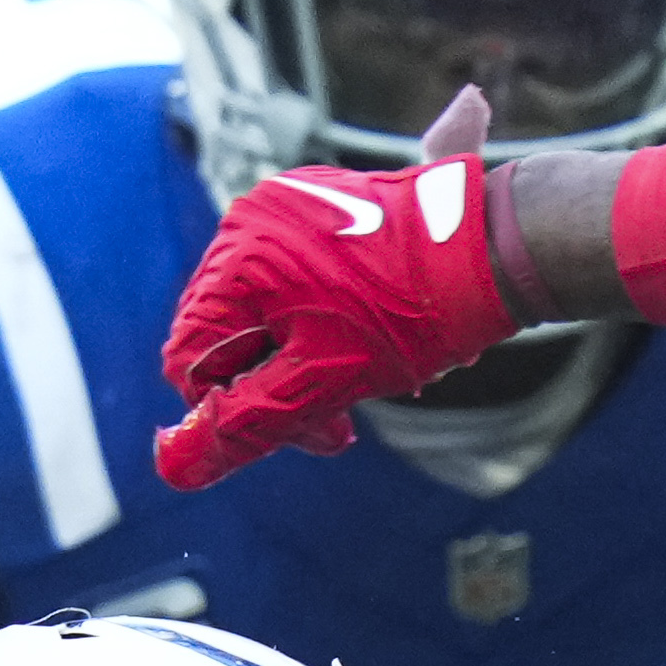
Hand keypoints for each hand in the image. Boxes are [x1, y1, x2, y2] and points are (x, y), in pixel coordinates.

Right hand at [156, 87, 518, 486]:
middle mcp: (248, 224)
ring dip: (299, 355)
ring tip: (363, 377)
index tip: (296, 430)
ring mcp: (285, 205)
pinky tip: (368, 336)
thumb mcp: (322, 383)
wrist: (492, 244)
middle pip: (225, 332)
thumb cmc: (409, 317)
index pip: (188, 359)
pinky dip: (318, 315)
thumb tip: (173, 464)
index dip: (230, 410)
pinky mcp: (323, 200)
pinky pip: (294, 273)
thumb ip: (245, 424)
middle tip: (336, 423)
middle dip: (271, 385)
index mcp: (236, 266)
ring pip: (262, 308)